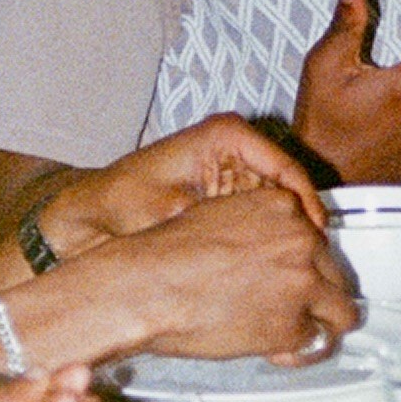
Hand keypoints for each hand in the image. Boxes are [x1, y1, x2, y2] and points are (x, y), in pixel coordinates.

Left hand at [40, 118, 327, 253]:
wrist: (84, 220)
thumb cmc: (117, 204)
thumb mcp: (172, 210)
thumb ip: (216, 220)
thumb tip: (258, 238)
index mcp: (225, 136)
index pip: (284, 168)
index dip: (305, 205)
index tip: (316, 234)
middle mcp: (232, 149)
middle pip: (286, 187)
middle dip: (298, 224)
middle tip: (313, 258)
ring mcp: (228, 173)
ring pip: (276, 206)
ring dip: (283, 235)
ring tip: (293, 265)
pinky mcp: (222, 198)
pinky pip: (257, 218)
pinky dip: (263, 240)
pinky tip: (267, 265)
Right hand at [105, 186, 355, 365]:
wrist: (148, 286)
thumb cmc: (166, 256)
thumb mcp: (218, 217)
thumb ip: (255, 231)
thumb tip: (264, 257)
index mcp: (283, 207)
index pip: (316, 236)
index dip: (304, 261)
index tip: (297, 275)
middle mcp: (302, 240)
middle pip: (333, 271)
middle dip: (316, 292)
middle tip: (296, 308)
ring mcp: (302, 283)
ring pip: (341, 310)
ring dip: (322, 323)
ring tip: (303, 335)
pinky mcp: (293, 324)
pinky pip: (315, 343)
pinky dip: (299, 352)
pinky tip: (278, 352)